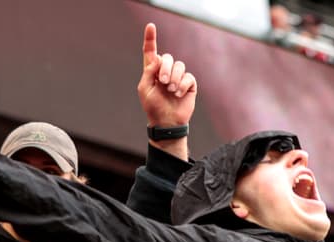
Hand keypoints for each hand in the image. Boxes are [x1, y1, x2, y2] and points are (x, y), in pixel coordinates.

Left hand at [138, 24, 196, 158]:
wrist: (167, 122)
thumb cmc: (153, 107)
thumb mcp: (144, 88)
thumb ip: (149, 71)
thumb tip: (157, 58)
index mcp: (152, 71)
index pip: (151, 51)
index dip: (150, 38)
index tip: (151, 26)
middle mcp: (166, 71)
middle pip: (168, 57)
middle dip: (165, 68)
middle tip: (163, 82)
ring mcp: (178, 77)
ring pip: (179, 65)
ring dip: (174, 77)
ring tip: (171, 90)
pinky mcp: (189, 85)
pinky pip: (188, 76)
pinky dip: (183, 84)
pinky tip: (178, 93)